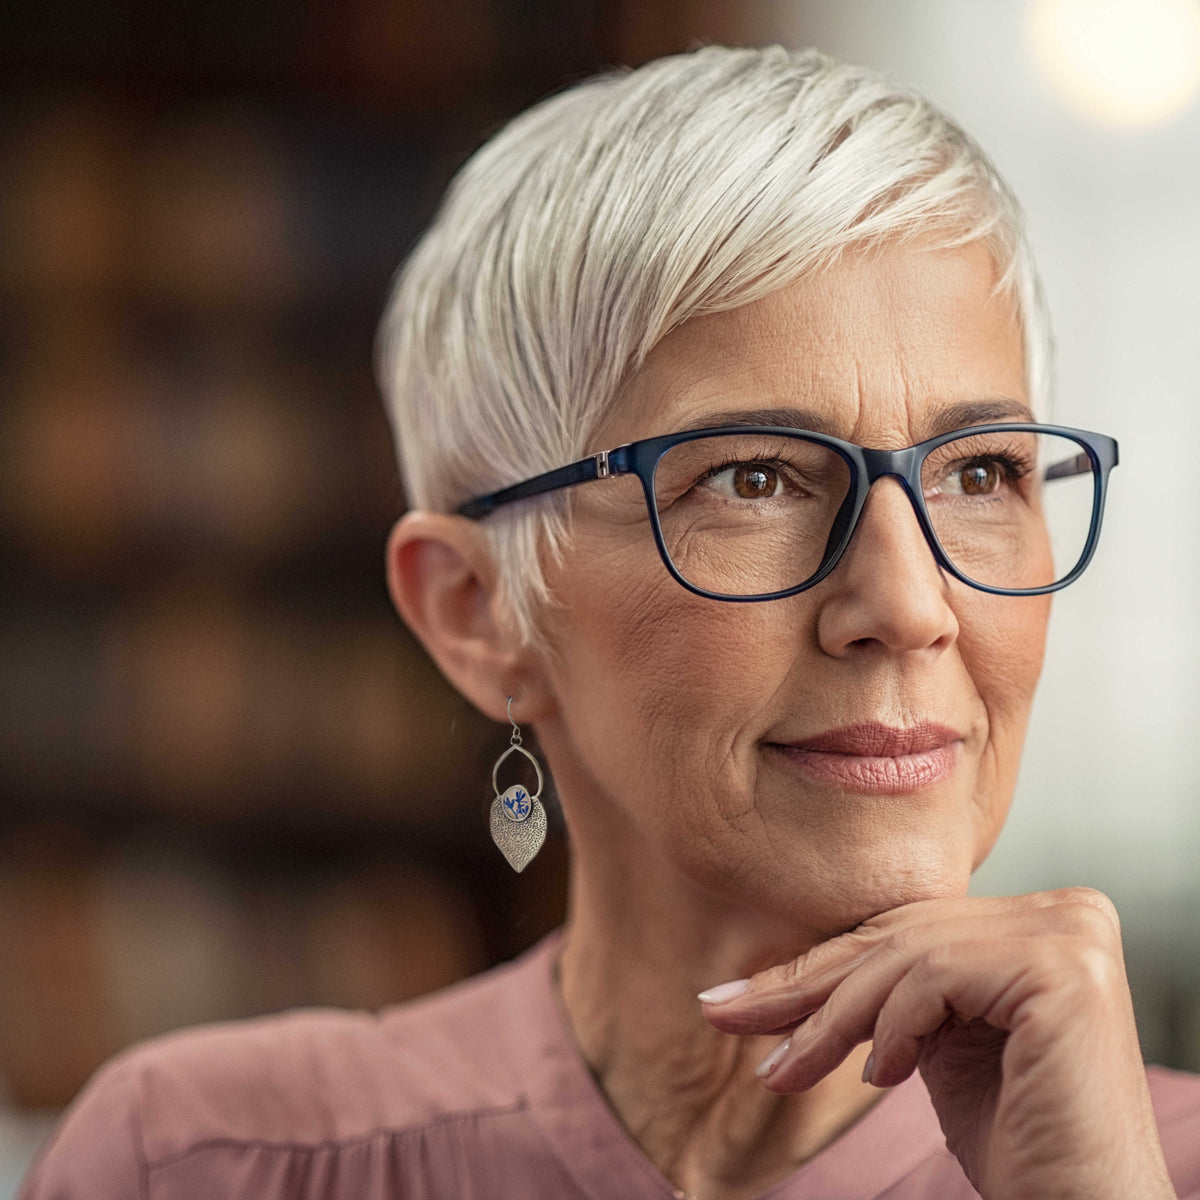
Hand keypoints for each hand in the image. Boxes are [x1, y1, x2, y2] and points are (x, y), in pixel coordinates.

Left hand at [700, 889, 1175, 1199]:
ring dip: (829, 1021)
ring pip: (904, 956)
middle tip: (724, 1016)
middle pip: (898, 938)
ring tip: (784, 1071)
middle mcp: (1061, 911)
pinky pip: (936, 977)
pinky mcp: (1064, 965)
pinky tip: (882, 1077)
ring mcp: (1068, 932)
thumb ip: (890, 990)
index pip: (903, 932)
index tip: (736, 1000)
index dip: (817, 968)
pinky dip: (894, 1029)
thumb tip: (783, 976)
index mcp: (1035, 919)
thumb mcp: (929, 1043)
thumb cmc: (1017, 1141)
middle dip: (801, 986)